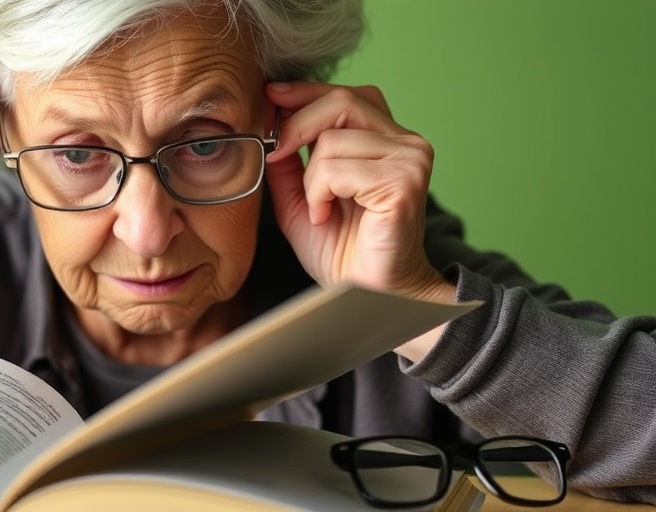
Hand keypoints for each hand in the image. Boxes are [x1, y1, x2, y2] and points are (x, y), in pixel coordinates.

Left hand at [263, 81, 451, 301]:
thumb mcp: (301, 197)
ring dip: (310, 180)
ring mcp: (409, 159)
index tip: (270, 95)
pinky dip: (319, 194)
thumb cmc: (342, 251)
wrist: (367, 294)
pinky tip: (326, 215)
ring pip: (331, 140)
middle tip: (278, 156)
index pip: (347, 94)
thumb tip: (269, 120)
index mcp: (385, 139)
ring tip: (319, 209)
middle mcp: (405, 142)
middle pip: (341, 101)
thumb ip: (289, 160)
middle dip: (297, 124)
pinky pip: (336, 169)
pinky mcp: (403, 182)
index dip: (306, 92)